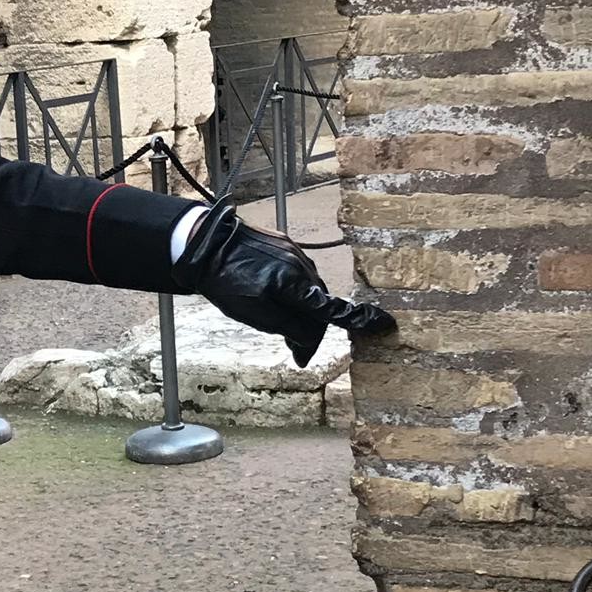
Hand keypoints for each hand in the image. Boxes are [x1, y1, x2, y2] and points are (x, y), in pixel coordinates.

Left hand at [172, 204, 396, 367]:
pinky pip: (298, 273)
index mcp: (297, 285)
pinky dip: (293, 290)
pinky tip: (274, 295)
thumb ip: (289, 328)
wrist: (205, 244)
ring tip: (277, 318)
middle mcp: (302, 266)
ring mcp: (294, 252)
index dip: (361, 320)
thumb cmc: (226, 283)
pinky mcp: (285, 243)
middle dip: (312, 326)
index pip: (334, 310)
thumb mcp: (256, 315)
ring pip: (309, 289)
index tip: (386, 325)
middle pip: (320, 304)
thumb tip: (310, 345)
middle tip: (295, 347)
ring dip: (301, 308)